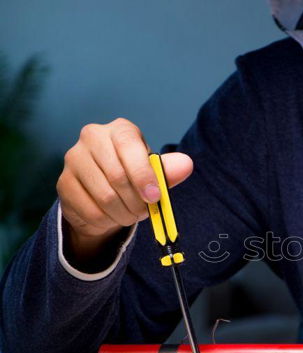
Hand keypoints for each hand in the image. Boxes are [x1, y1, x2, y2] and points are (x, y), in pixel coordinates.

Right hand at [57, 118, 192, 259]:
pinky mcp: (63, 183)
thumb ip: (168, 171)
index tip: (154, 197)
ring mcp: (74, 159)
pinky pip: (91, 211)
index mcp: (120, 130)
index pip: (128, 145)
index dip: (143, 175)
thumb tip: (186, 164)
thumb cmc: (133, 178)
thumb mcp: (154, 174)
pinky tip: (112, 217)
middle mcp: (92, 137)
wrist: (103, 194)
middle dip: (136, 201)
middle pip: (117, 176)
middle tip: (145, 212)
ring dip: (124, 214)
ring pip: (105, 197)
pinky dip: (108, 221)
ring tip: (131, 215)